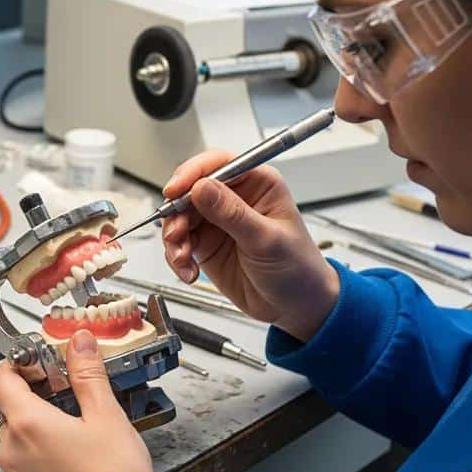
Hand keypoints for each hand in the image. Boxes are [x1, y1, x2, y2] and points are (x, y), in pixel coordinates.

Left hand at [0, 329, 157, 471]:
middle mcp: (13, 450)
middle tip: (64, 384)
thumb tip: (79, 343)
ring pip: (16, 432)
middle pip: (8, 404)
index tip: (41, 358)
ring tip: (74, 415)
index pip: (1, 378)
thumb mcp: (106, 414)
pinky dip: (41, 444)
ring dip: (37, 418)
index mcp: (27, 424)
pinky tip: (73, 444)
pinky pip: (25, 457)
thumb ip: (87, 373)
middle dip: (33, 390)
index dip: (19, 363)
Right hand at [161, 152, 339, 342]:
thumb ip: (232, 214)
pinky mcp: (205, 244)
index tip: (175, 191)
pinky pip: (179, 243)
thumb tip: (201, 188)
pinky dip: (176, 257)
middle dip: (177, 212)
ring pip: (179, 217)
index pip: (218, 165)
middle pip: (190, 190)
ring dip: (174, 238)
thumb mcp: (266, 240)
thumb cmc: (298, 268)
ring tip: (182, 258)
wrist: (296, 307)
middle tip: (176, 234)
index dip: (192, 174)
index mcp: (257, 184)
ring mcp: (217, 221)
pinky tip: (188, 271)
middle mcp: (234, 198)